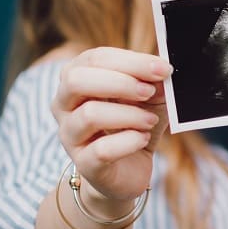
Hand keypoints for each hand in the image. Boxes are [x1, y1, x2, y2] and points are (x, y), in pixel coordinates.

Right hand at [51, 47, 171, 207]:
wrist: (128, 169)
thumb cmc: (134, 124)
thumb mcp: (149, 98)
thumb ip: (154, 82)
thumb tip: (163, 70)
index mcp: (76, 78)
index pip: (95, 58)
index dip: (131, 61)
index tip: (162, 68)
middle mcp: (64, 104)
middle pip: (76, 80)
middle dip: (120, 82)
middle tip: (149, 91)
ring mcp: (69, 135)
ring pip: (89, 114)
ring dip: (128, 114)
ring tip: (150, 120)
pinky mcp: (83, 163)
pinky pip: (102, 149)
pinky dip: (129, 141)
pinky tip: (142, 138)